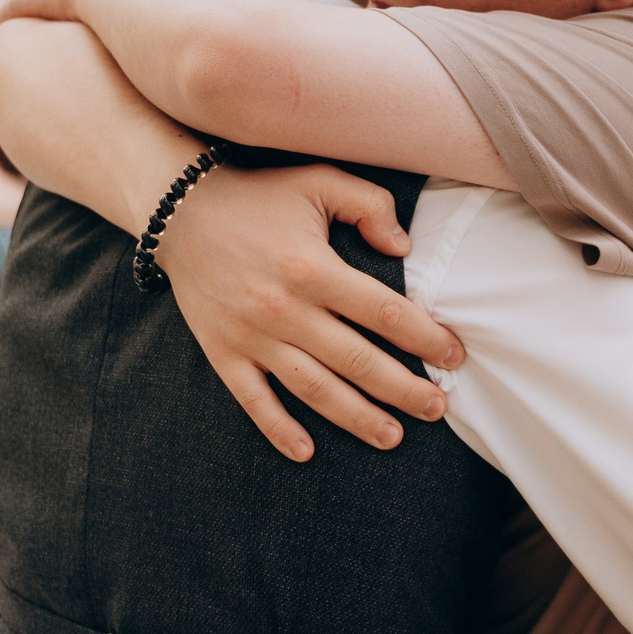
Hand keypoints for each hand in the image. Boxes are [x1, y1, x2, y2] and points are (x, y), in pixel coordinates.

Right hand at [158, 163, 464, 461]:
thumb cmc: (258, 195)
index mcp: (313, 267)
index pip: (382, 312)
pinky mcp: (224, 352)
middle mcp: (285, 309)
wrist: (179, 209)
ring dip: (356, 417)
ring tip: (393, 437)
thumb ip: (370, 205)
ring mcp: (252, 336)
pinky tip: (307, 452)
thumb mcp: (319, 181)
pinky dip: (278, 428)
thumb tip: (403, 249)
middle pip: (356, 360)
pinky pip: (253, 399)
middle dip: (403, 389)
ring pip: (313, 388)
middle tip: (438, 408)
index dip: (424, 337)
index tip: (453, 356)